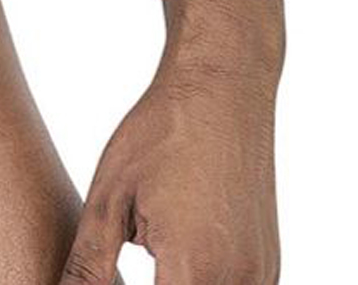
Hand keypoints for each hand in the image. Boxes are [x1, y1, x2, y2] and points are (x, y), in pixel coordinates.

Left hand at [59, 70, 279, 283]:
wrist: (222, 91)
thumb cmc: (161, 135)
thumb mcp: (109, 199)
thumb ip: (88, 266)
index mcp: (194, 274)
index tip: (102, 281)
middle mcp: (240, 284)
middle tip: (119, 260)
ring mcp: (262, 278)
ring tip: (150, 256)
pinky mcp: (268, 266)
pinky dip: (199, 282)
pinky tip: (170, 267)